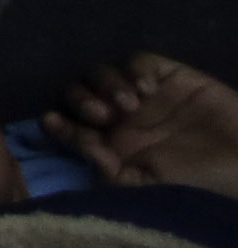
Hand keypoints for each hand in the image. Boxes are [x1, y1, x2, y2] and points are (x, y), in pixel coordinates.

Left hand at [54, 51, 237, 194]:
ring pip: (103, 74)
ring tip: (130, 106)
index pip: (73, 128)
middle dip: (81, 100)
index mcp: (112, 144)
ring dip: (106, 85)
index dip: (59, 124)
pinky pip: (139, 62)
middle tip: (101, 116)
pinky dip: (135, 70)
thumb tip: (85, 150)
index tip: (50, 121)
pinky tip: (147, 89)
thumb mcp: (149, 185)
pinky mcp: (169, 77)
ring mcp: (144, 95)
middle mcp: (121, 117)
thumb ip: (113, 172)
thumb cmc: (198, 179)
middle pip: (80, 94)